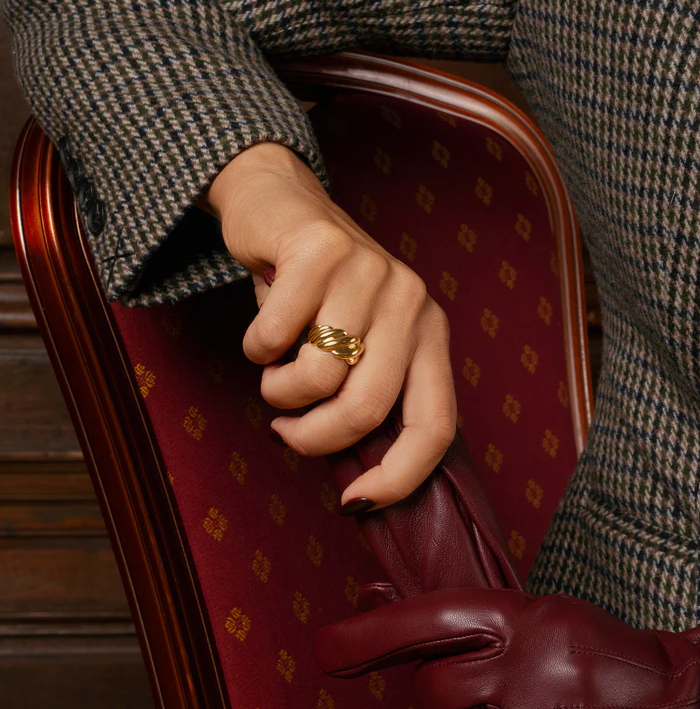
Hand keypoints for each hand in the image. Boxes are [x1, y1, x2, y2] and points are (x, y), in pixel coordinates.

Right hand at [203, 142, 456, 510]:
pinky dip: (255, 347)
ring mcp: (371, 272)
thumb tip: (356, 482)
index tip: (354, 502)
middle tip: (284, 428)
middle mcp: (411, 301)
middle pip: (366, 410)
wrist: (281, 206)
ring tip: (274, 366)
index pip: (435, 424)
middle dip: (312, 437)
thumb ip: (363, 394)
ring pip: (317, 377)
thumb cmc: (315, 294)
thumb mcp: (353, 344)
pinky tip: (263, 322)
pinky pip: (273, 338)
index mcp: (428, 333)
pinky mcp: (323, 250)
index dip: (399, 477)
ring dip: (278, 390)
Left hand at [315, 588, 699, 708]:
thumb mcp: (537, 616)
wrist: (683, 706)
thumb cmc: (599, 653)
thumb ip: (461, 619)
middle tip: (491, 687)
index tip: (325, 648)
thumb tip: (372, 598)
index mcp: (521, 618)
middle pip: (431, 691)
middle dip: (446, 692)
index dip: (370, 634)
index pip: (428, 619)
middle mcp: (525, 671)